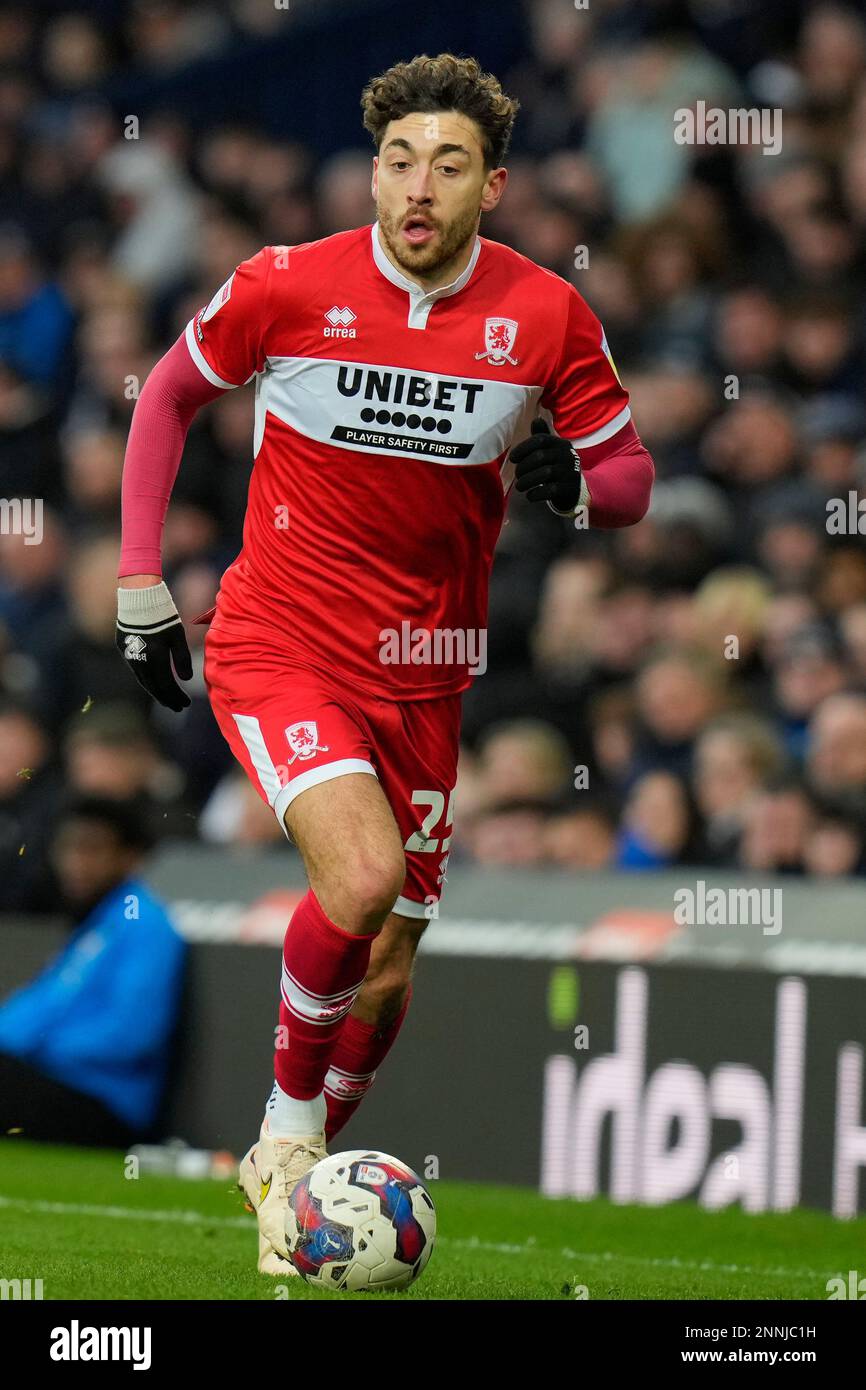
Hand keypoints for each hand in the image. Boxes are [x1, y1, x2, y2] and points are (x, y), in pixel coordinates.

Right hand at [116, 580, 192, 710]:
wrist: (139, 599)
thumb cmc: (163, 616)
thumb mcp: (177, 636)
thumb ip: (182, 659)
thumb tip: (186, 680)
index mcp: (155, 658)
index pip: (167, 686)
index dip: (176, 697)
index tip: (185, 704)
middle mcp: (140, 661)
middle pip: (154, 687)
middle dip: (167, 699)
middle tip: (178, 707)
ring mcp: (130, 656)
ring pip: (143, 681)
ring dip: (156, 692)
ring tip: (167, 699)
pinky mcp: (123, 650)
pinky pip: (136, 671)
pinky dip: (147, 680)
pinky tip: (154, 683)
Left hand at [511, 418, 582, 514]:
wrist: (576, 489)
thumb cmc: (557, 466)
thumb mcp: (551, 450)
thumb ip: (542, 436)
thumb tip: (535, 420)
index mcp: (560, 443)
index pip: (540, 439)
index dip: (523, 448)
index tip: (512, 458)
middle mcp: (567, 455)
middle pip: (540, 456)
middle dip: (523, 467)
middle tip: (517, 475)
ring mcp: (570, 471)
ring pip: (545, 473)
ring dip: (527, 481)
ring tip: (519, 486)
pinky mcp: (570, 488)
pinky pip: (551, 490)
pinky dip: (536, 493)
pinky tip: (529, 495)